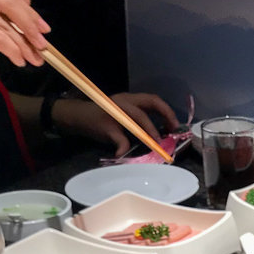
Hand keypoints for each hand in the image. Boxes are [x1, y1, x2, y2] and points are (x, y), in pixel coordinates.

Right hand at [0, 0, 49, 68]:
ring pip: (3, 24)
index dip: (27, 11)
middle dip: (30, 27)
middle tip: (43, 45)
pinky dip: (10, 50)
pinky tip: (18, 60)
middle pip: (8, 4)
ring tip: (32, 59)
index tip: (42, 27)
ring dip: (22, 44)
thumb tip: (25, 1)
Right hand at [53, 93, 179, 155]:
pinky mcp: (106, 125)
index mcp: (130, 99)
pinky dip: (123, 147)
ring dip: (150, 131)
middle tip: (172, 134)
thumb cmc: (102, 119)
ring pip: (138, 117)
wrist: (78, 117)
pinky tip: (124, 155)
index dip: (167, 111)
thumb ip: (138, 124)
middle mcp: (125, 101)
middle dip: (165, 117)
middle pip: (150, 104)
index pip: (154, 99)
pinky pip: (119, 138)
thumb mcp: (122, 118)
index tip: (176, 125)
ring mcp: (116, 111)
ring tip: (157, 144)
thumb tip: (157, 137)